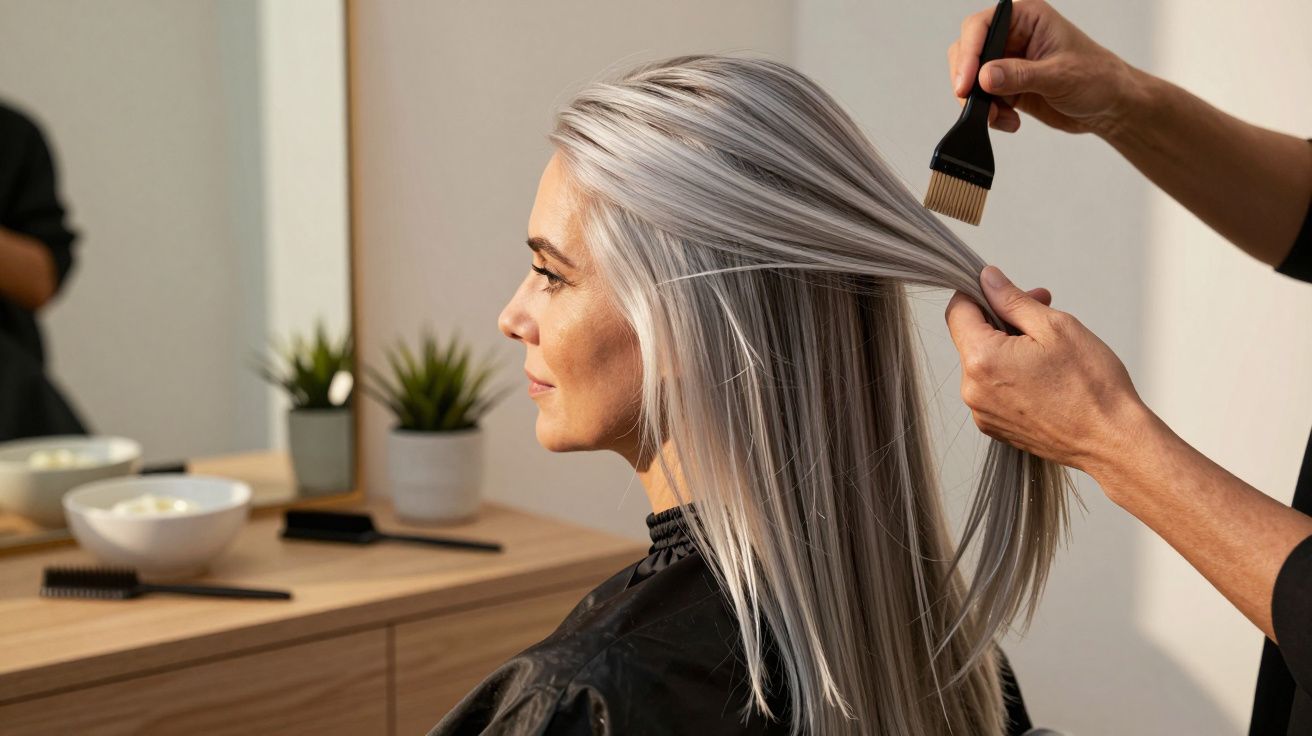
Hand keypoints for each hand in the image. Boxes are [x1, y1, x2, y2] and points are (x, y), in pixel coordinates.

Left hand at [944, 265, 1144, 472]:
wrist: (1111, 441)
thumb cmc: (1091, 386)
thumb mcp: (1055, 326)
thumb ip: (1012, 300)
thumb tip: (987, 279)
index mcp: (982, 360)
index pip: (958, 311)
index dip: (980, 293)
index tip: (1007, 292)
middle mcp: (972, 390)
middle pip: (971, 337)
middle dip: (1002, 318)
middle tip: (1042, 308)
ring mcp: (981, 412)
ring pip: (983, 362)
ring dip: (1008, 346)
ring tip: (1049, 345)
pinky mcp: (994, 426)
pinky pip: (992, 388)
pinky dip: (1011, 373)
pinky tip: (1044, 372)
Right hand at [947, 0, 1143, 136]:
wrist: (1110, 105)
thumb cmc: (1098, 77)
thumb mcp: (1060, 75)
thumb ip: (1020, 75)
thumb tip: (985, 77)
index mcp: (1027, 18)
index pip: (983, 26)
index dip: (969, 51)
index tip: (967, 82)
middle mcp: (1013, 37)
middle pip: (969, 51)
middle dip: (967, 80)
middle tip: (973, 102)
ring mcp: (1008, 63)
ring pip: (971, 78)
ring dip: (978, 102)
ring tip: (1000, 117)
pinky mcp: (1007, 87)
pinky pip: (982, 100)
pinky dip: (989, 115)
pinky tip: (1010, 121)